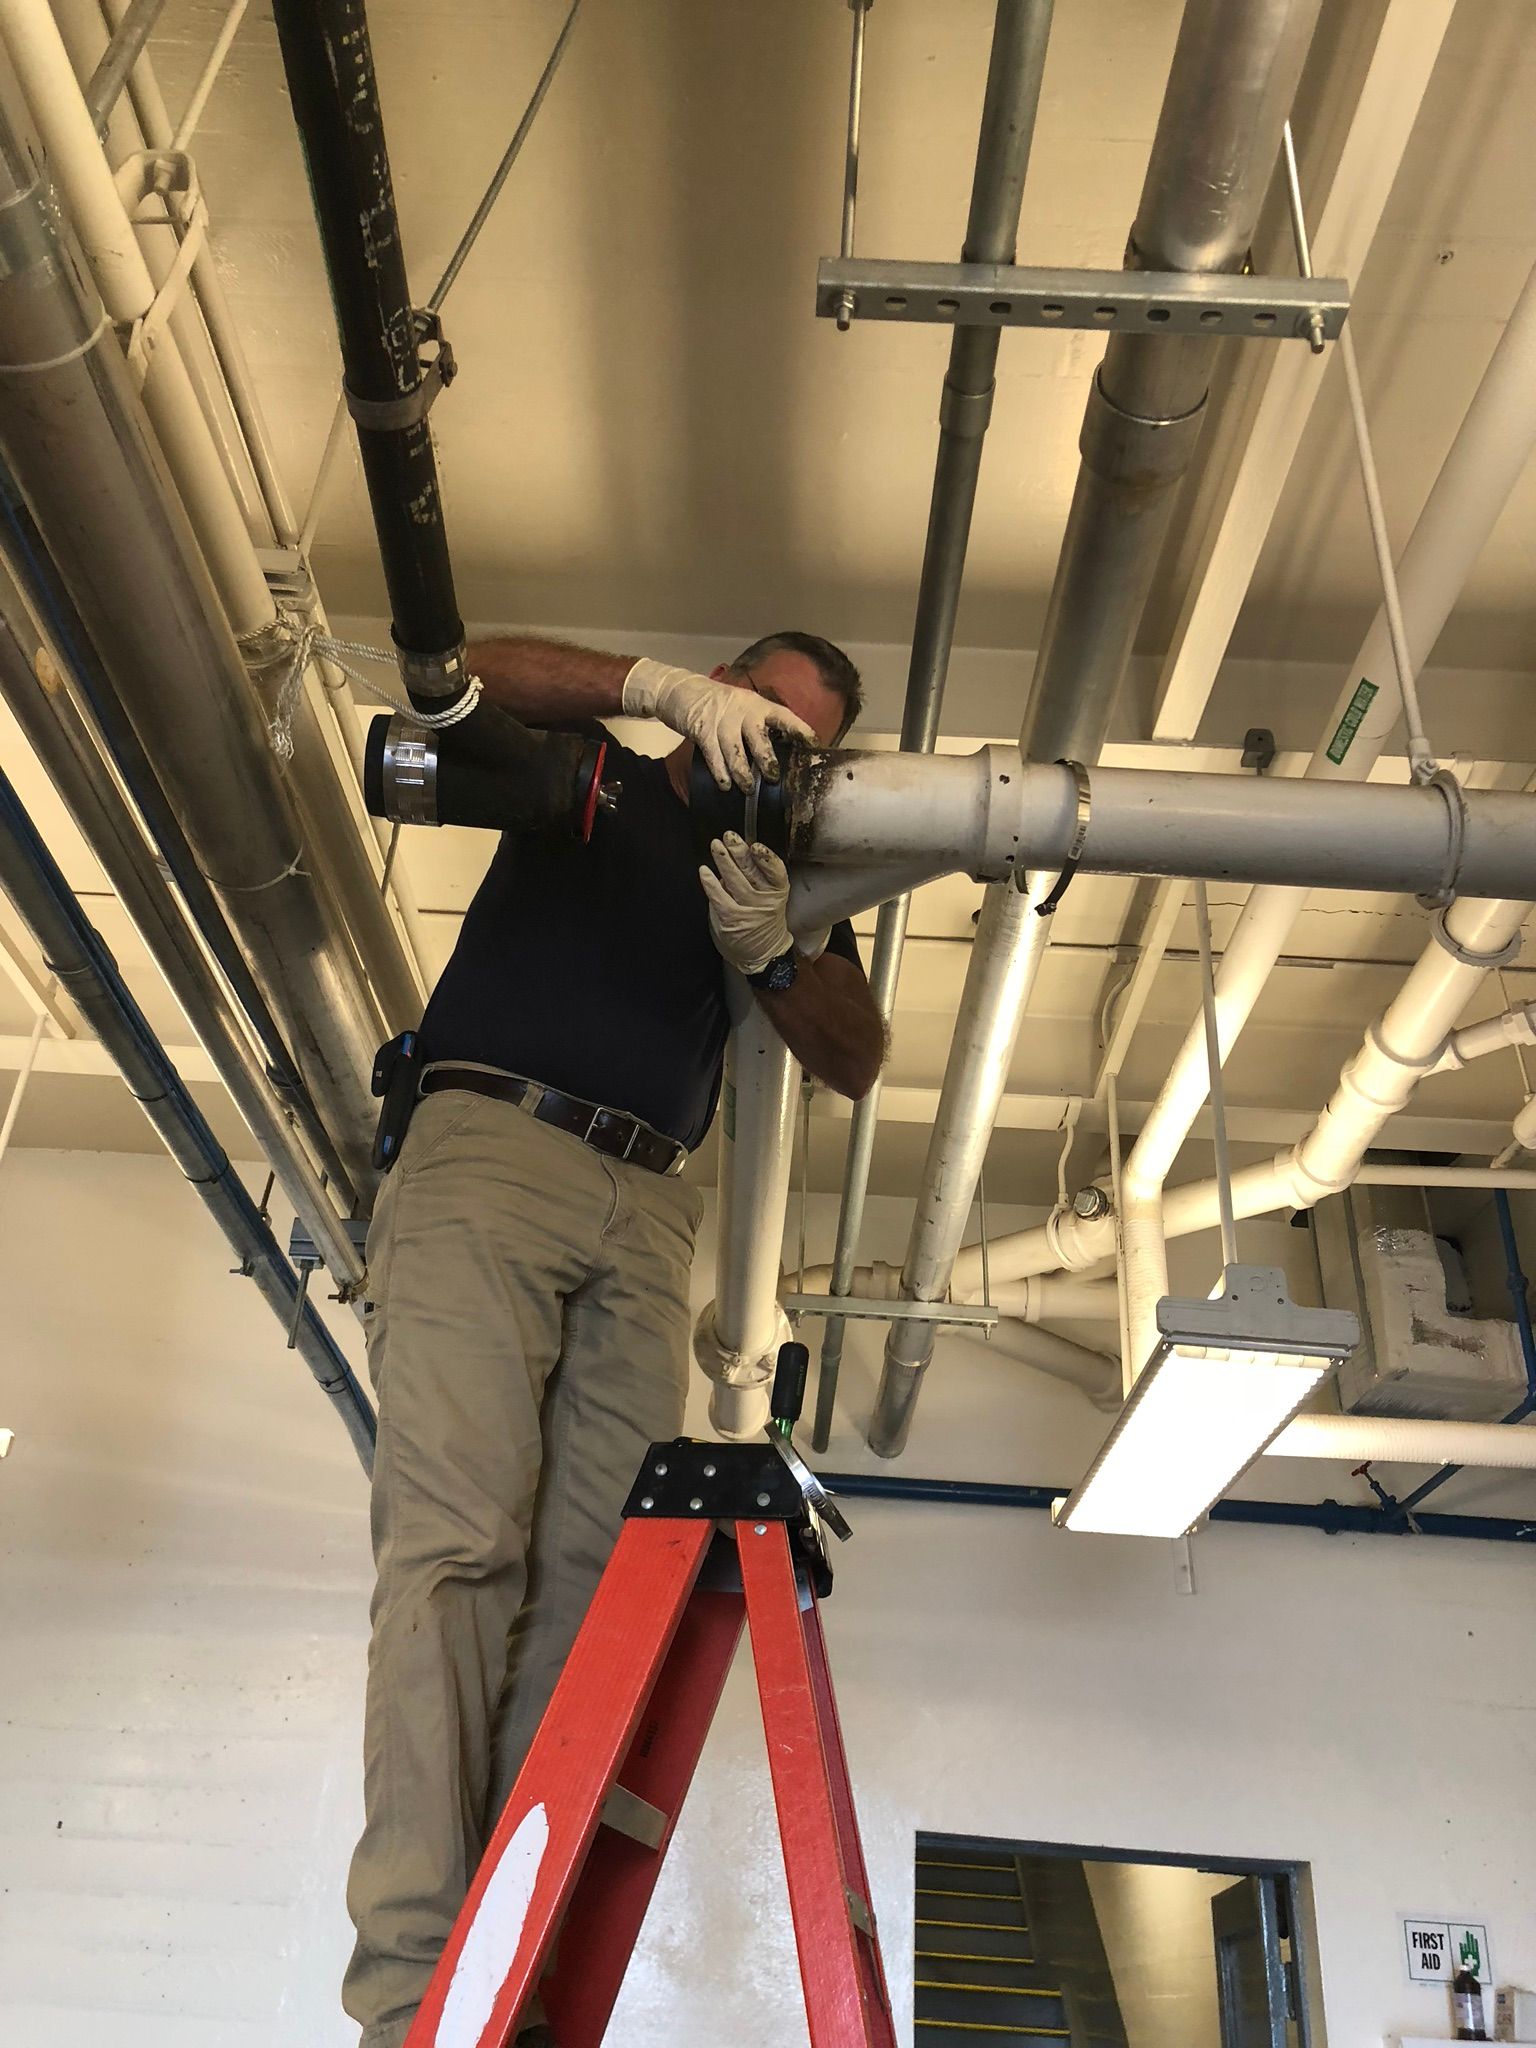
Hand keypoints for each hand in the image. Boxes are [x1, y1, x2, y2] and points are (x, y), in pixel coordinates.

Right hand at [622, 658, 812, 790]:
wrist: (678, 689)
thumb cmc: (715, 703)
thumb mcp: (741, 705)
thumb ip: (757, 723)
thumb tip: (778, 749)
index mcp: (757, 704)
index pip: (784, 716)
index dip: (800, 730)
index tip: (814, 745)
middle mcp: (743, 710)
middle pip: (759, 738)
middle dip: (767, 761)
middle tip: (773, 778)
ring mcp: (722, 719)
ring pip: (736, 752)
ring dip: (742, 773)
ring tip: (747, 788)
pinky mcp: (702, 728)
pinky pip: (714, 755)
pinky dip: (720, 772)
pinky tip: (725, 785)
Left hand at [699, 833, 793, 974]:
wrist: (764, 954)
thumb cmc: (764, 922)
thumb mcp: (769, 899)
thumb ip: (754, 879)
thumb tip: (733, 858)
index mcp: (777, 892)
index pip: (775, 871)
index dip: (766, 858)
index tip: (755, 846)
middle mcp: (765, 900)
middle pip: (752, 871)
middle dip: (739, 851)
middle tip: (729, 836)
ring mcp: (748, 911)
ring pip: (735, 880)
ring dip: (723, 861)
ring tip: (716, 845)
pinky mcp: (732, 920)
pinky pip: (719, 898)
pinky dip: (711, 883)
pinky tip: (704, 871)